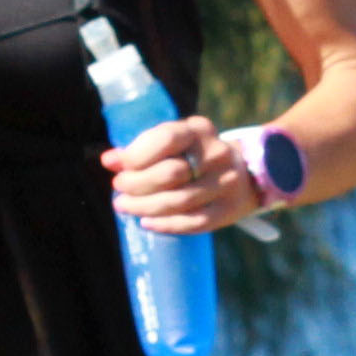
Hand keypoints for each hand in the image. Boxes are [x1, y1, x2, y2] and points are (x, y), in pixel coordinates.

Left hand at [102, 113, 267, 238]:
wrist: (246, 172)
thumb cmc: (195, 155)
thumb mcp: (174, 141)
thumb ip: (143, 148)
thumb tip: (109, 160)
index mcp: (200, 130)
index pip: (166, 139)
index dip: (135, 155)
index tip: (114, 165)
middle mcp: (217, 154)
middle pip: (171, 173)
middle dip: (136, 184)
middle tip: (119, 189)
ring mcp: (226, 183)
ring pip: (179, 201)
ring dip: (144, 207)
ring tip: (125, 206)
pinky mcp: (229, 209)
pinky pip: (193, 222)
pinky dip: (165, 225)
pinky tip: (146, 223)